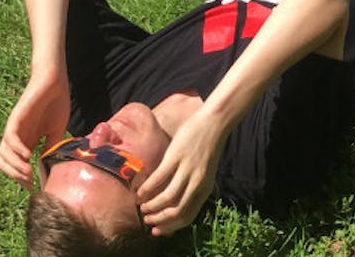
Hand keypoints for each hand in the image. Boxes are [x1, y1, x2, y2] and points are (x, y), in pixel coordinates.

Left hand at [0, 74, 70, 190]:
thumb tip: (48, 168)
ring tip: (28, 173)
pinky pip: (10, 138)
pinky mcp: (16, 119)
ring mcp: (14, 129)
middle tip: (29, 182)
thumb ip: (50, 148)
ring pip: (3, 154)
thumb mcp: (56, 132)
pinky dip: (16, 150)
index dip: (21, 179)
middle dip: (15, 176)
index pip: (15, 166)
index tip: (34, 187)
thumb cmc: (57, 104)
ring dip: (14, 167)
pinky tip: (29, 155)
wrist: (55, 82)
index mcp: (26, 142)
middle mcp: (16, 138)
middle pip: (3, 163)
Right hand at [137, 110, 226, 234]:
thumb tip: (175, 200)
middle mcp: (198, 183)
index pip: (188, 216)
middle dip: (159, 220)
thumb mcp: (204, 172)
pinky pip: (159, 179)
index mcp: (206, 188)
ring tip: (141, 206)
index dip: (170, 227)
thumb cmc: (207, 147)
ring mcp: (188, 170)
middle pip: (176, 211)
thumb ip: (193, 186)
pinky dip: (147, 189)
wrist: (215, 122)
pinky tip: (139, 192)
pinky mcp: (177, 157)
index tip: (157, 230)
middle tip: (146, 220)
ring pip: (167, 198)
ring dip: (151, 206)